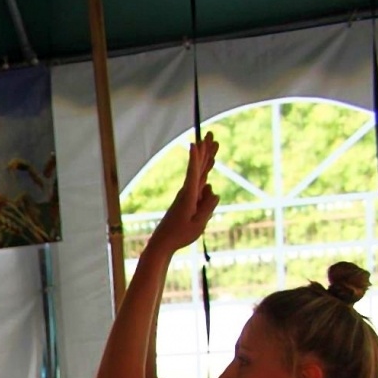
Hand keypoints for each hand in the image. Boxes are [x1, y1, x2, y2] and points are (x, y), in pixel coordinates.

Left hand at [149, 133, 219, 253]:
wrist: (163, 243)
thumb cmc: (180, 235)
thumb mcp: (198, 224)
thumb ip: (207, 207)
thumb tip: (214, 191)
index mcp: (188, 196)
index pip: (193, 173)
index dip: (194, 158)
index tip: (193, 143)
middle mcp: (187, 191)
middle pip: (199, 166)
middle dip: (206, 149)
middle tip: (211, 134)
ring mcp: (188, 194)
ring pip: (201, 171)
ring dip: (207, 156)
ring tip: (213, 142)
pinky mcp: (189, 199)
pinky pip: (200, 182)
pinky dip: (205, 170)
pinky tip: (210, 164)